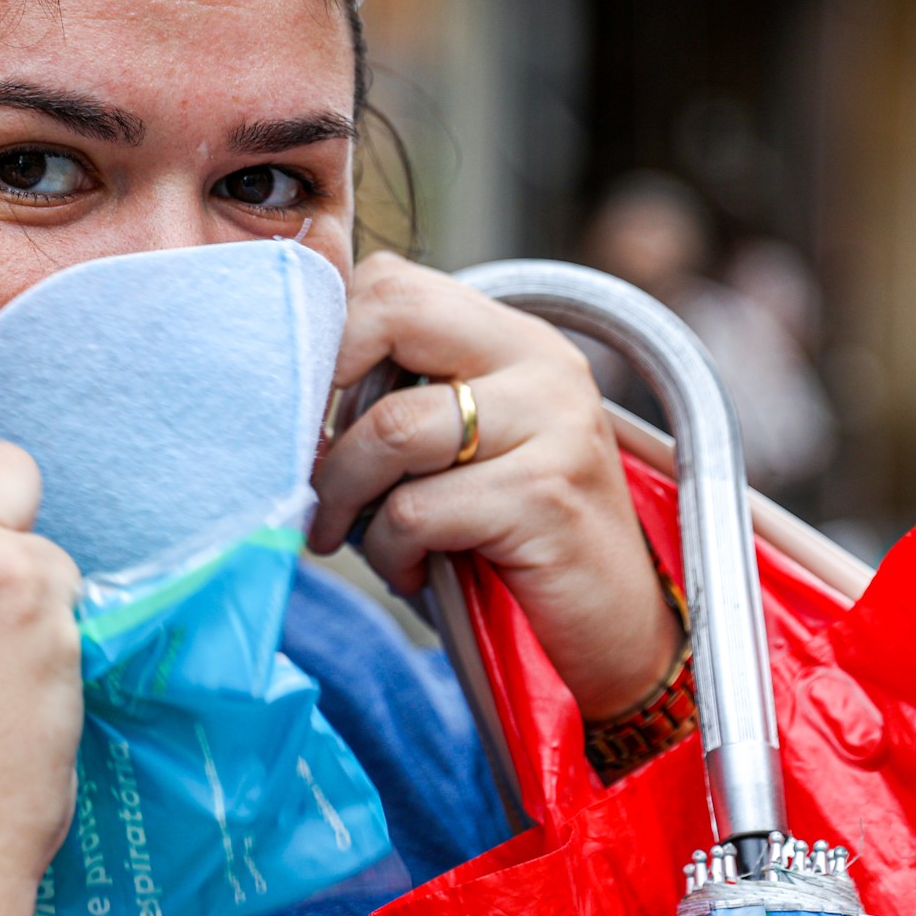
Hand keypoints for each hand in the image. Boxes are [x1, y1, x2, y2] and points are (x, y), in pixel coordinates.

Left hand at [308, 253, 680, 720]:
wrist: (621, 631)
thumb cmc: (517, 543)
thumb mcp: (465, 452)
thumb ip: (406, 404)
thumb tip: (294, 398)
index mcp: (515, 339)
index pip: (394, 283)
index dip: (330, 341)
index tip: (309, 415)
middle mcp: (541, 363)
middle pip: (391, 313)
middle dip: (324, 393)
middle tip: (311, 463)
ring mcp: (552, 424)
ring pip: (391, 428)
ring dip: (345, 495)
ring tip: (350, 534)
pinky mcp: (545, 495)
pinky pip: (416, 511)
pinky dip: (389, 551)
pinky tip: (410, 571)